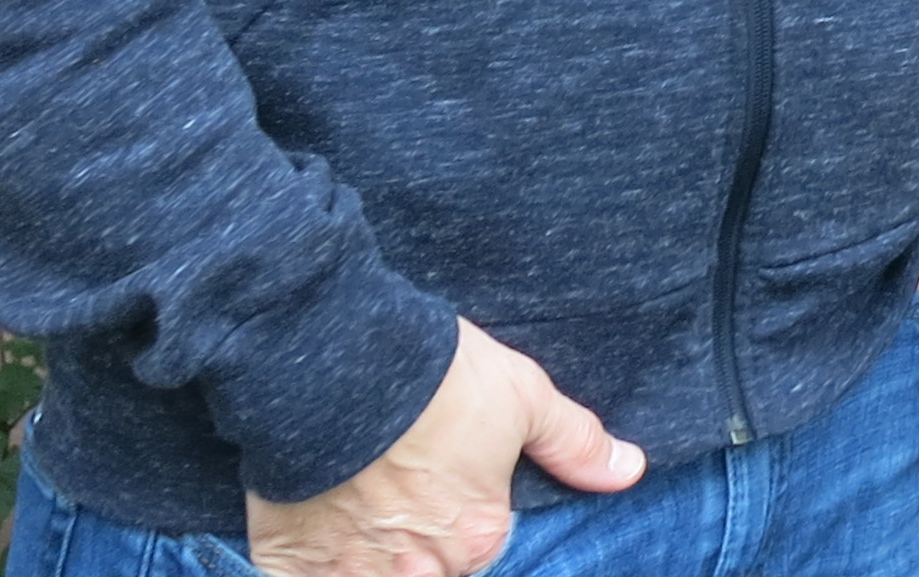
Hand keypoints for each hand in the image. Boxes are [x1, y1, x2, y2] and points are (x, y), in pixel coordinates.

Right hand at [240, 319, 642, 576]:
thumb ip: (575, 443)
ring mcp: (350, 572)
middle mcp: (419, 570)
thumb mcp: (523, 396)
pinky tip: (320, 532)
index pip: (484, 558)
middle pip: (429, 574)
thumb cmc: (434, 379)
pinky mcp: (289, 564)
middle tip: (407, 503)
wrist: (333, 363)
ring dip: (373, 558)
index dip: (469, 534)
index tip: (453, 506)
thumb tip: (629, 470)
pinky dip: (314, 566)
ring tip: (368, 513)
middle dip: (422, 551)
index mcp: (477, 539)